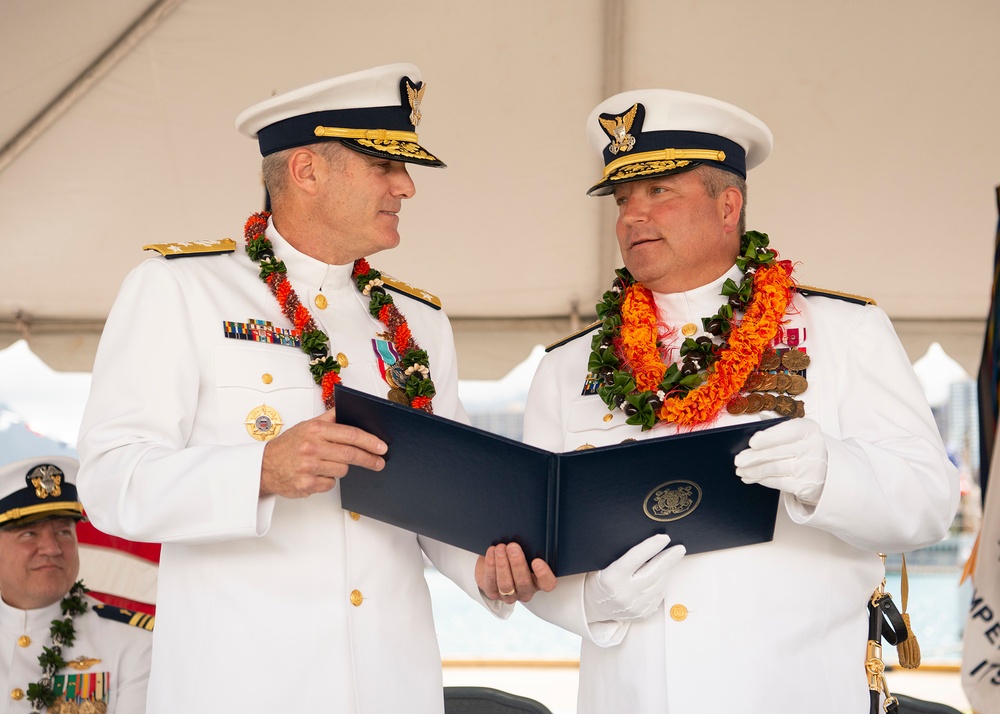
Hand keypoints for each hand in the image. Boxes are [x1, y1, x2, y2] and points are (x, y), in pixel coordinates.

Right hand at [259, 408, 387, 497]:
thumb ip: (329, 418)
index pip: (350, 434)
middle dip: (369, 459)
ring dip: (342, 468)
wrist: (264, 467)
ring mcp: (309, 468)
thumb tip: (349, 408)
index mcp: (314, 431)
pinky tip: (317, 474)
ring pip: (342, 470)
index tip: (381, 446)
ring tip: (329, 463)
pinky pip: (331, 484)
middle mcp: (312, 448)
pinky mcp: (307, 485)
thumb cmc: (288, 445)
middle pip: (351, 454)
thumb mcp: (307, 426)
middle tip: (379, 462)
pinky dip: (328, 480)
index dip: (369, 441)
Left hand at [476, 542, 556, 602]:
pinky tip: (491, 552)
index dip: (544, 574)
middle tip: (513, 547)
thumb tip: (528, 534)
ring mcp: (508, 595)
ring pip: (506, 584)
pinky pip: (491, 581)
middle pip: (523, 582)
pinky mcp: (492, 592)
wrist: (493, 562)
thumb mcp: (525, 552)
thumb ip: (529, 548)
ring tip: (500, 548)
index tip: (537, 561)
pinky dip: (490, 565)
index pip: (547, 583)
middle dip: (517, 563)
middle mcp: (525, 591)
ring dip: (502, 565)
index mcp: (538, 582)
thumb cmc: (513, 556)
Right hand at [584, 533, 684, 621]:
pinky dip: (662, 584)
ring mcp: (634, 606)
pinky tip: (663, 576)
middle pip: (652, 572)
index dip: (651, 546)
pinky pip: (658, 596)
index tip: (664, 538)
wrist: (593, 606)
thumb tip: (649, 544)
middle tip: (679, 549)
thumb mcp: (603, 564)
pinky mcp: (642, 614)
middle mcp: (624, 593)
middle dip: (668, 559)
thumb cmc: (600, 579)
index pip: (635, 558)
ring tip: (671, 560)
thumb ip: (623, 557)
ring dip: (667, 571)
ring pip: (659, 585)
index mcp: (611, 577)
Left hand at [734, 417, 827, 504]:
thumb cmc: (806, 448)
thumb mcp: (798, 433)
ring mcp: (810, 468)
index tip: (752, 442)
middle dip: (754, 457)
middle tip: (738, 460)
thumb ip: (779, 425)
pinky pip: (778, 482)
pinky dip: (762, 480)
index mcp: (809, 429)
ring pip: (775, 469)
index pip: (788, 431)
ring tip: (740, 470)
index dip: (769, 437)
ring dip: (754, 470)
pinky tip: (751, 478)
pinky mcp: (806, 485)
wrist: (828, 471)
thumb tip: (762, 416)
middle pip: (777, 452)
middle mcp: (812, 447)